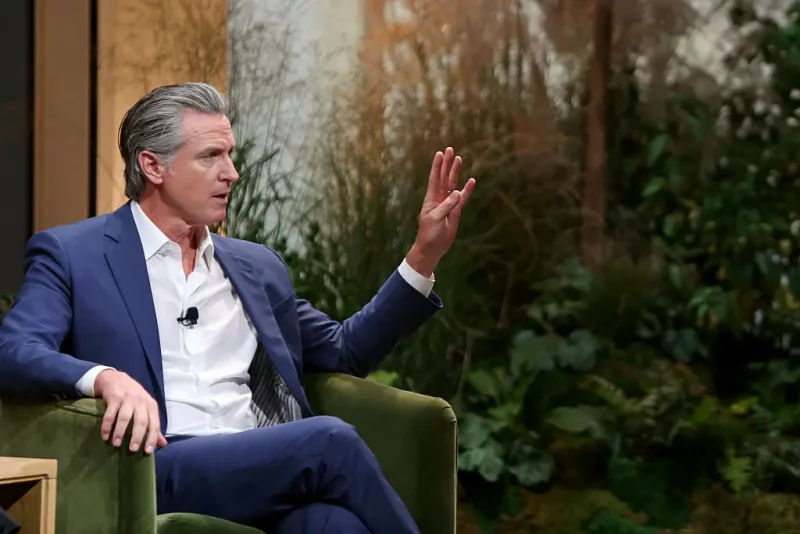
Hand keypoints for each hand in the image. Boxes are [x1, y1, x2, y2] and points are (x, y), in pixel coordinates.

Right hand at [94, 370, 166, 454]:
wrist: (117, 378)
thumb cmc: (134, 398)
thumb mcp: (147, 408)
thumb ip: (153, 426)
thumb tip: (163, 444)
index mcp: (151, 406)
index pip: (154, 424)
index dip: (152, 438)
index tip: (148, 451)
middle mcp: (141, 402)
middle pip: (141, 421)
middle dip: (137, 436)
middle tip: (132, 450)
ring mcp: (127, 399)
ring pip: (125, 417)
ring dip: (120, 432)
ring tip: (116, 444)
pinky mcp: (114, 398)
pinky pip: (110, 414)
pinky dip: (107, 426)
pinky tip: (104, 436)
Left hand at [406, 147, 475, 276]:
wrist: (432, 248)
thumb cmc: (429, 234)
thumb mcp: (435, 218)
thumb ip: (446, 205)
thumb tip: (457, 193)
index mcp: (431, 199)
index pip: (434, 179)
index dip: (437, 166)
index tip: (440, 153)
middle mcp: (439, 198)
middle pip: (444, 178)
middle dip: (447, 164)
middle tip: (450, 150)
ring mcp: (448, 204)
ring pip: (453, 185)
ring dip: (456, 173)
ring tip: (459, 159)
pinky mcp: (456, 212)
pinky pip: (462, 199)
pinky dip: (467, 190)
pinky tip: (472, 181)